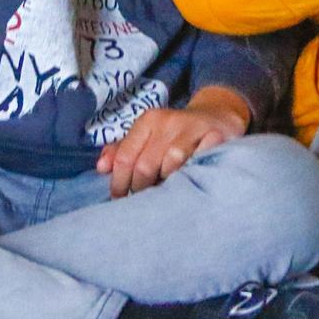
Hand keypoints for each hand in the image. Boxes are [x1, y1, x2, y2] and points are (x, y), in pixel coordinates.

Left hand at [94, 87, 249, 197]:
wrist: (217, 118)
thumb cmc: (176, 134)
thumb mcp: (149, 136)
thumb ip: (123, 151)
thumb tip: (101, 168)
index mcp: (148, 121)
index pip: (125, 157)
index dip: (119, 183)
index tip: (120, 198)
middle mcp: (168, 121)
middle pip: (145, 165)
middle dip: (141, 188)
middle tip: (143, 200)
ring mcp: (193, 128)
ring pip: (171, 165)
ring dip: (166, 184)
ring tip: (165, 192)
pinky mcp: (215, 137)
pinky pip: (199, 162)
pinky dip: (192, 174)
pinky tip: (189, 182)